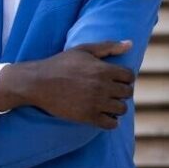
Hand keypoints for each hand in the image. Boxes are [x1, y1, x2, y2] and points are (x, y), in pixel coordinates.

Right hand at [0, 40, 135, 128]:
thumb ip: (109, 46)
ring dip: (117, 107)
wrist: (38, 82)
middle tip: (111, 92)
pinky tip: (103, 115)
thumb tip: (130, 43)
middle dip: (121, 92)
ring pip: (122, 109)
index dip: (125, 78)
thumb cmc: (61, 64)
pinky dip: (111, 121)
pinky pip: (111, 124)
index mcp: (103, 69)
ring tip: (107, 104)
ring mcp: (96, 103)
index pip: (129, 77)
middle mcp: (102, 86)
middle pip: (127, 93)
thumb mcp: (84, 50)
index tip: (116, 80)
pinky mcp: (88, 117)